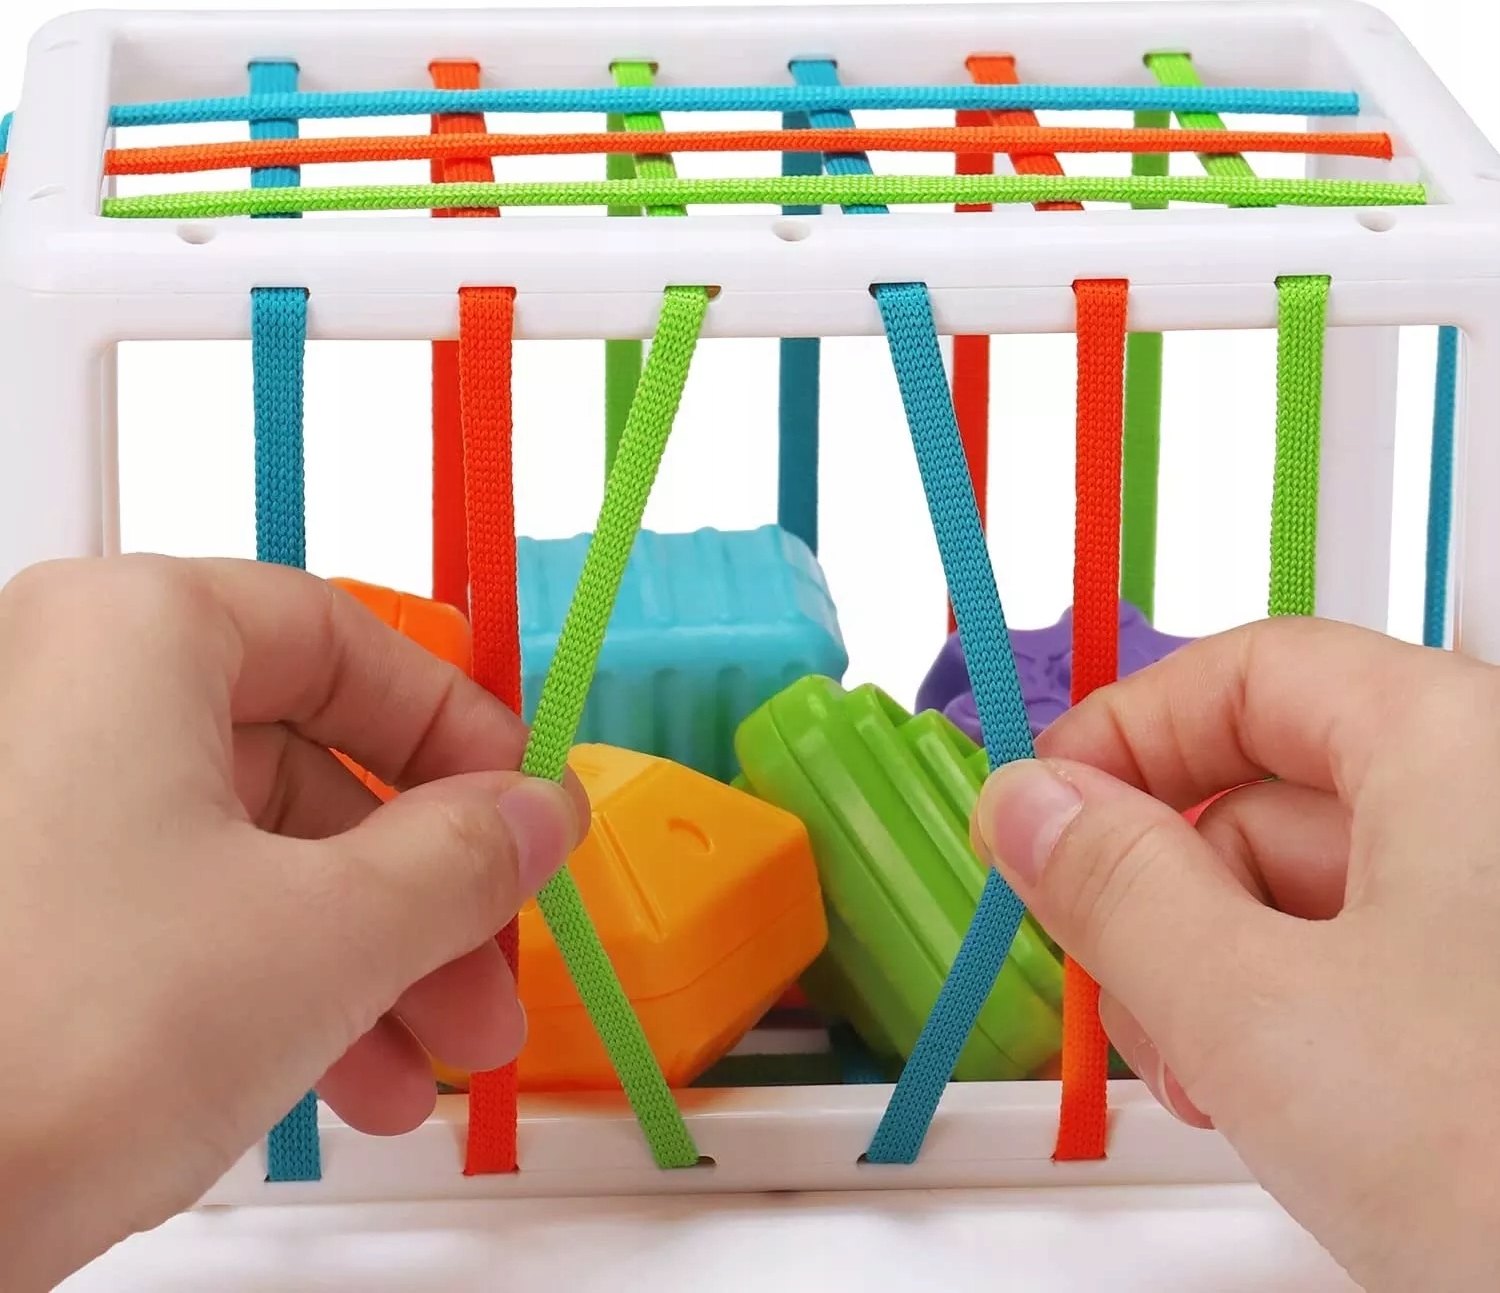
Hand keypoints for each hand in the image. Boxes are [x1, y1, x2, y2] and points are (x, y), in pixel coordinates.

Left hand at [0, 556, 586, 1291]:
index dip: (457, 732)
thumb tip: (536, 814)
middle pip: (302, 765)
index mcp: (131, 636)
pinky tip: (330, 1079)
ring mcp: (24, 806)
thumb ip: (464, 859)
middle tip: (486, 975)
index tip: (519, 810)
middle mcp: (57, 693)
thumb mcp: (328, 937)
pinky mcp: (8, 914)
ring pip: (245, 855)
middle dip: (420, 894)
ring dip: (362, 960)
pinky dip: (268, 986)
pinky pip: (172, 915)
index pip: (345, 637)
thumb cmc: (47, 1040)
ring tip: (420, 1069)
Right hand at [972, 616, 1499, 1292]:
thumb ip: (1116, 886)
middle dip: (1165, 896)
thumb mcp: (1258, 1012)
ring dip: (1219, 976)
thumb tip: (1029, 803)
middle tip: (1115, 987)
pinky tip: (1279, 1104)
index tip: (1041, 810)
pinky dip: (1299, 1019)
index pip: (1253, 671)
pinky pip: (1376, 966)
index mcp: (1464, 749)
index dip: (1127, 733)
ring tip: (1207, 1082)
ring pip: (1316, 895)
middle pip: (1273, 794)